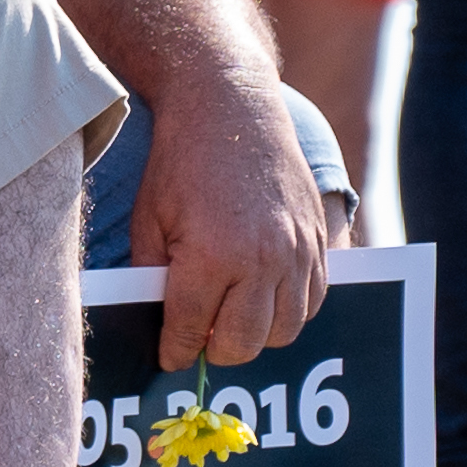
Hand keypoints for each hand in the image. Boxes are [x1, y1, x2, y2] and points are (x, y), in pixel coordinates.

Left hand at [129, 72, 329, 372]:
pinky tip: (264, 297)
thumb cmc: (180, 163)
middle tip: (201, 339)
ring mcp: (296, 252)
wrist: (230, 108)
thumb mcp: (148, 220)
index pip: (192, 331)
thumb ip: (153, 279)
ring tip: (231, 319)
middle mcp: (261, 261)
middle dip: (217, 351)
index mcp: (210, 257)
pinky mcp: (319, 241)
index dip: (177, 351)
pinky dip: (290, 311)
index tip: (171, 358)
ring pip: (285, 331)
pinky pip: (314, 301)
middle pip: (243, 344)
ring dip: (256, 334)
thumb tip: (159, 324)